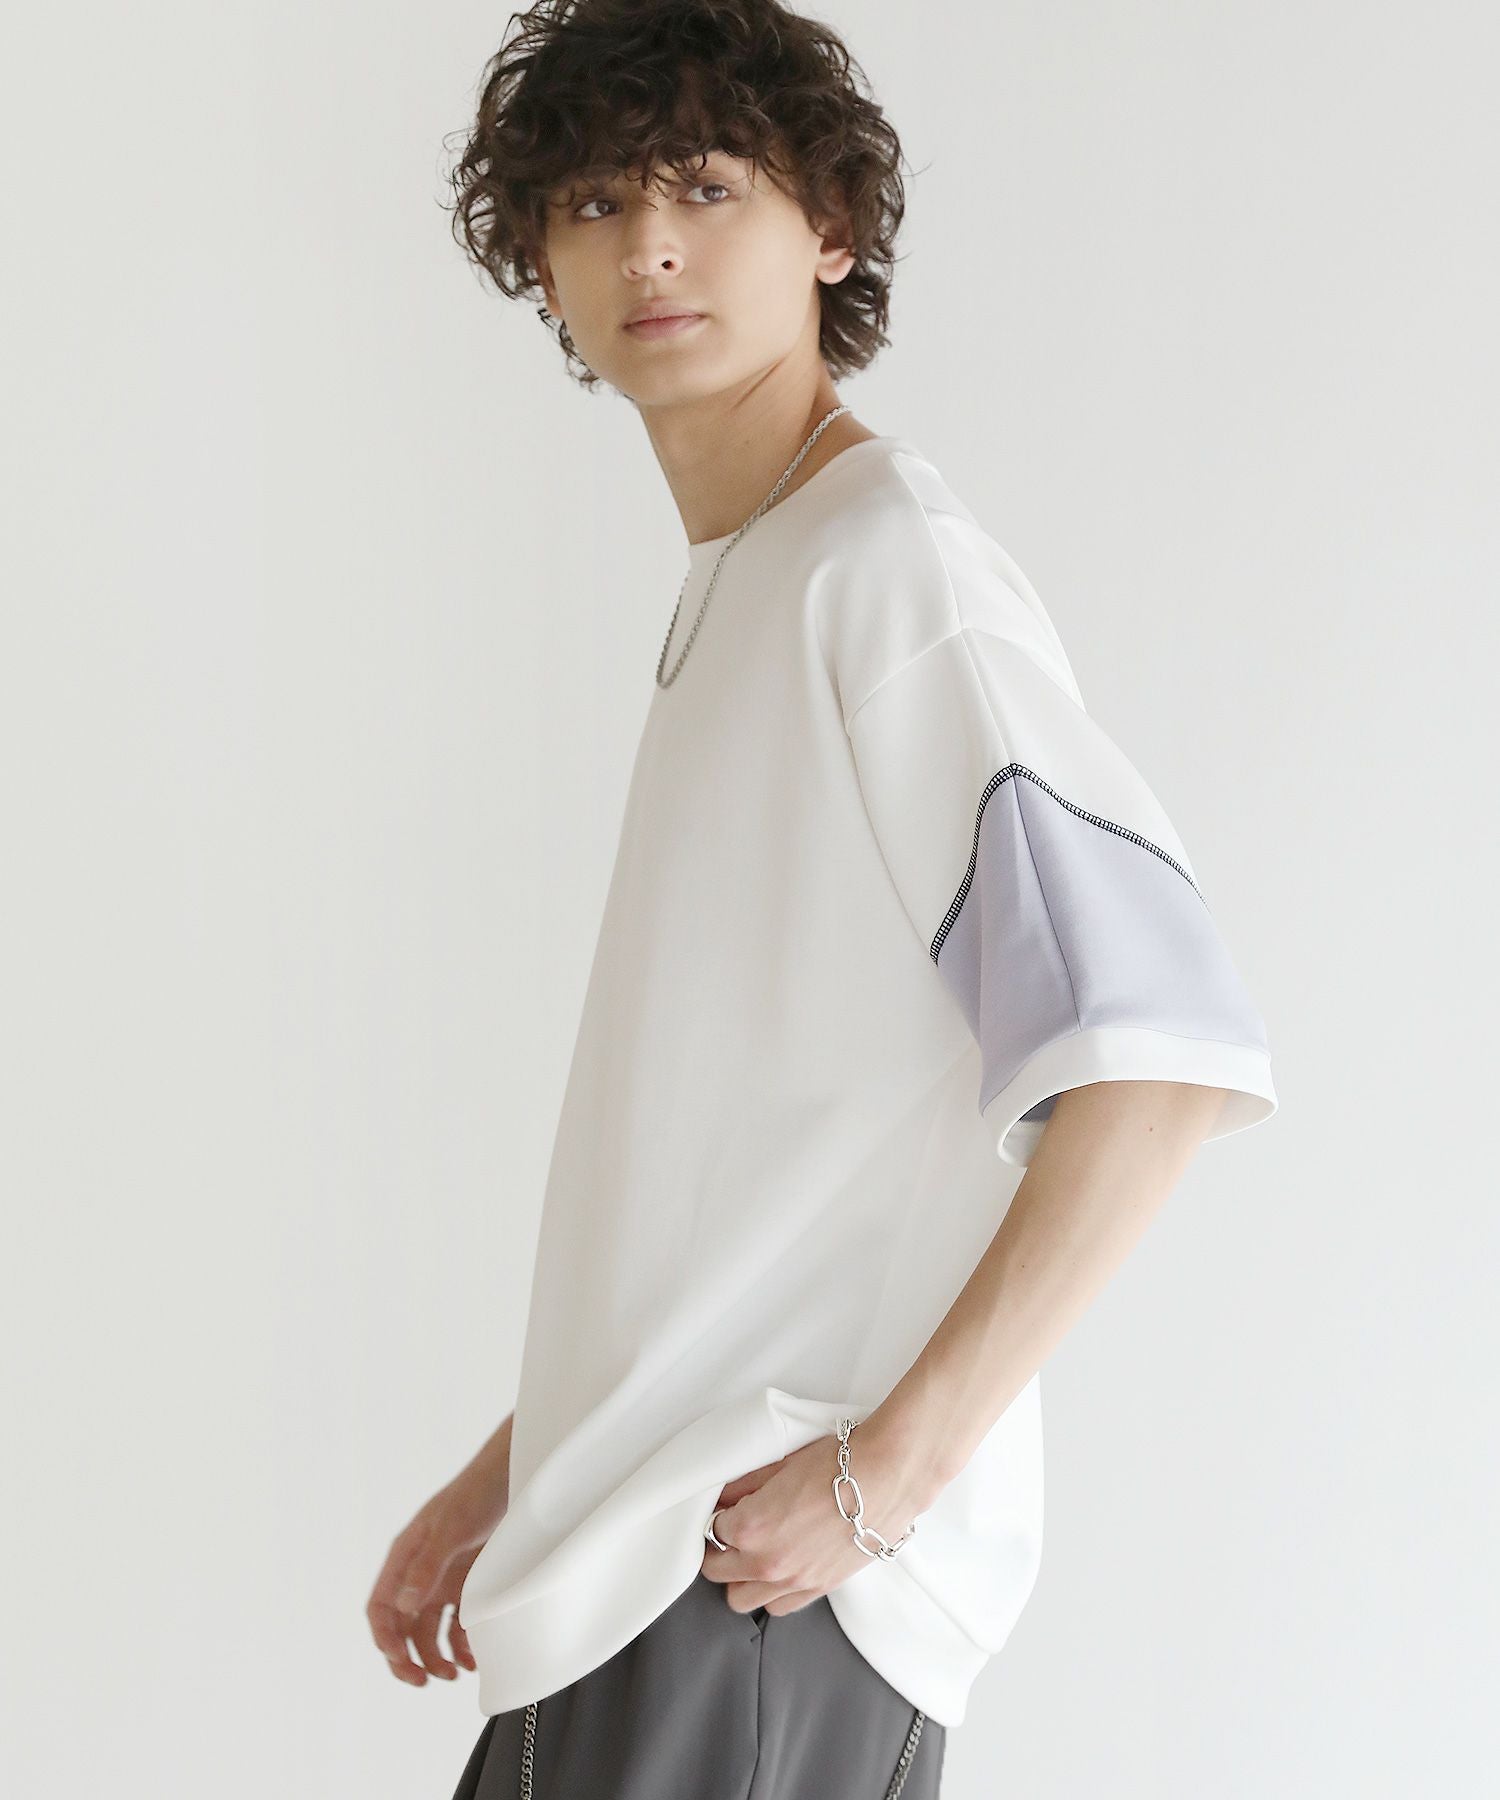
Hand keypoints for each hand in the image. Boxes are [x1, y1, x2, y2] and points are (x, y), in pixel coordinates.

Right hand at [366, 1455, 508, 1687]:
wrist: (512, 1474)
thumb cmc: (476, 1494)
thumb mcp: (451, 1528)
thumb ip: (427, 1565)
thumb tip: (403, 1607)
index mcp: (404, 1558)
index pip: (381, 1609)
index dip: (385, 1639)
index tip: (402, 1662)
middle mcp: (419, 1573)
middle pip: (402, 1627)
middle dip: (408, 1658)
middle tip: (424, 1681)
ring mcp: (444, 1579)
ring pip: (429, 1631)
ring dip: (436, 1657)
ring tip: (455, 1675)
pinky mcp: (469, 1583)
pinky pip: (457, 1624)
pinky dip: (461, 1645)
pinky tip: (473, 1659)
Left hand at [699, 1426, 928, 1618]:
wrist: (887, 1477)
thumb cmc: (837, 1464)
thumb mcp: (779, 1464)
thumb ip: (742, 1485)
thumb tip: (721, 1496)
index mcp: (751, 1528)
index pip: (711, 1531)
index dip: (717, 1517)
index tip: (725, 1510)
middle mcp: (767, 1563)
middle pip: (717, 1572)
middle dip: (719, 1551)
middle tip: (730, 1533)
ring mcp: (793, 1582)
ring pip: (741, 1599)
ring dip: (740, 1578)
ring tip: (753, 1553)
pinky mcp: (818, 1589)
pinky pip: (778, 1607)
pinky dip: (771, 1592)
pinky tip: (780, 1567)